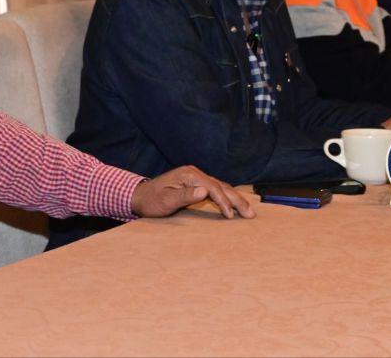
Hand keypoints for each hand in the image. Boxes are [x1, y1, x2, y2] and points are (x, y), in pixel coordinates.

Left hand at [130, 165, 254, 219]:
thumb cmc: (151, 200)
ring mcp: (196, 177)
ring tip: (248, 211)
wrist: (140, 196)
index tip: (230, 216)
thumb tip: (205, 191)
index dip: (223, 201)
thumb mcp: (165, 201)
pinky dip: (227, 197)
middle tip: (250, 214)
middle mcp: (194, 173)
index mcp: (188, 175)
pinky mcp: (196, 183)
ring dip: (235, 199)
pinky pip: (216, 189)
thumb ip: (185, 196)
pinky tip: (235, 204)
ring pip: (221, 187)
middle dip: (236, 200)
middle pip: (221, 185)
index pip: (212, 187)